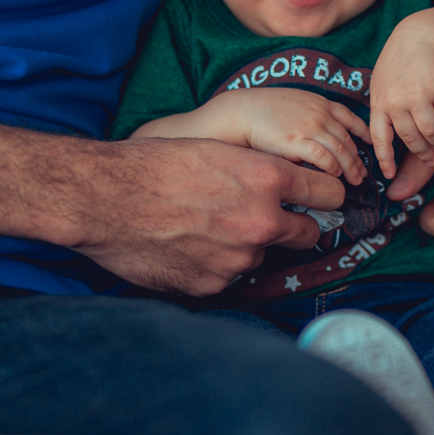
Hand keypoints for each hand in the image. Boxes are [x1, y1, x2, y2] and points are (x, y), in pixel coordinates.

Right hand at [68, 138, 346, 294]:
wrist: (104, 199)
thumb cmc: (155, 165)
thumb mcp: (218, 150)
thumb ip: (259, 172)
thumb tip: (289, 187)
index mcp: (267, 180)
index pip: (329, 193)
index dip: (325, 195)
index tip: (320, 199)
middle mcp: (262, 222)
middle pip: (309, 234)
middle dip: (295, 228)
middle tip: (267, 219)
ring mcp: (239, 258)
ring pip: (263, 255)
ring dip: (246, 246)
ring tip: (206, 228)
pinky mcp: (214, 284)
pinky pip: (229, 276)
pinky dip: (216, 265)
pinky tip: (188, 247)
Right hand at [222, 88, 370, 185]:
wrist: (242, 112)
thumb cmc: (265, 110)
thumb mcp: (296, 102)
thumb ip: (313, 114)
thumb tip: (325, 134)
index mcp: (320, 102)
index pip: (350, 118)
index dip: (363, 133)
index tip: (369, 145)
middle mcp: (319, 113)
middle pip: (347, 139)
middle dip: (357, 159)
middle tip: (362, 174)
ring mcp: (309, 126)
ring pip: (340, 150)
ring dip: (350, 168)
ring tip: (354, 181)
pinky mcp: (296, 141)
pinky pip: (323, 158)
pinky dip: (332, 168)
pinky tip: (334, 176)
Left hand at [369, 20, 433, 178]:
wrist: (420, 37)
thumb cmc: (399, 64)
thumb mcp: (382, 84)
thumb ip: (384, 110)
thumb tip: (386, 143)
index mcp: (380, 102)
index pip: (380, 138)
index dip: (385, 159)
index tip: (389, 176)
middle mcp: (397, 101)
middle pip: (411, 139)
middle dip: (422, 154)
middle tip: (430, 159)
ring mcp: (418, 95)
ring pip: (432, 132)